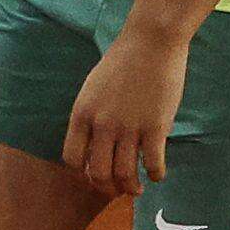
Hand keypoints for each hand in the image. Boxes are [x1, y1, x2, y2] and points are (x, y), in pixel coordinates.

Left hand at [62, 27, 189, 197]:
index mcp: (82, 113)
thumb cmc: (123, 60)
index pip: (73, 158)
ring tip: (137, 188)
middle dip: (107, 188)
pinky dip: (155, 175)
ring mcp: (129, 127)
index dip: (83, 173)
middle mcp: (102, 124)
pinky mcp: (155, 127)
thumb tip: (95, 143)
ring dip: (131, 188)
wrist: (152, 40)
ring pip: (125, 175)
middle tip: (117, 189)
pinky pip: (153, 164)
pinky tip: (157, 174)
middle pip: (99, 173)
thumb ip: (91, 115)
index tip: (94, 175)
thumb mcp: (93, 87)